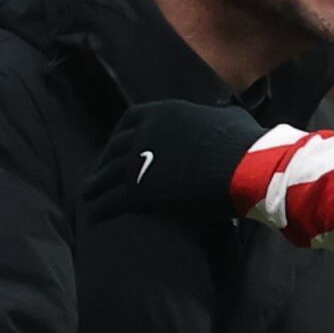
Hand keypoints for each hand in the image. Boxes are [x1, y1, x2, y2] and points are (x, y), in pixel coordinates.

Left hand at [94, 97, 265, 225]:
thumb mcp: (231, 118)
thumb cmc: (246, 144)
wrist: (245, 168)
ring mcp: (138, 161)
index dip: (121, 134)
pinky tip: (93, 219)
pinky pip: (111, 201)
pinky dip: (100, 210)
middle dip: (103, 162)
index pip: (131, 120)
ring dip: (95, 187)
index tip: (117, 146)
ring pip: (107, 175)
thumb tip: (226, 116)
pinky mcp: (139, 190)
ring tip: (87, 198)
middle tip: (99, 175)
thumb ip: (219, 117)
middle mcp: (144, 133)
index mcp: (164, 113)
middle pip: (114, 149)